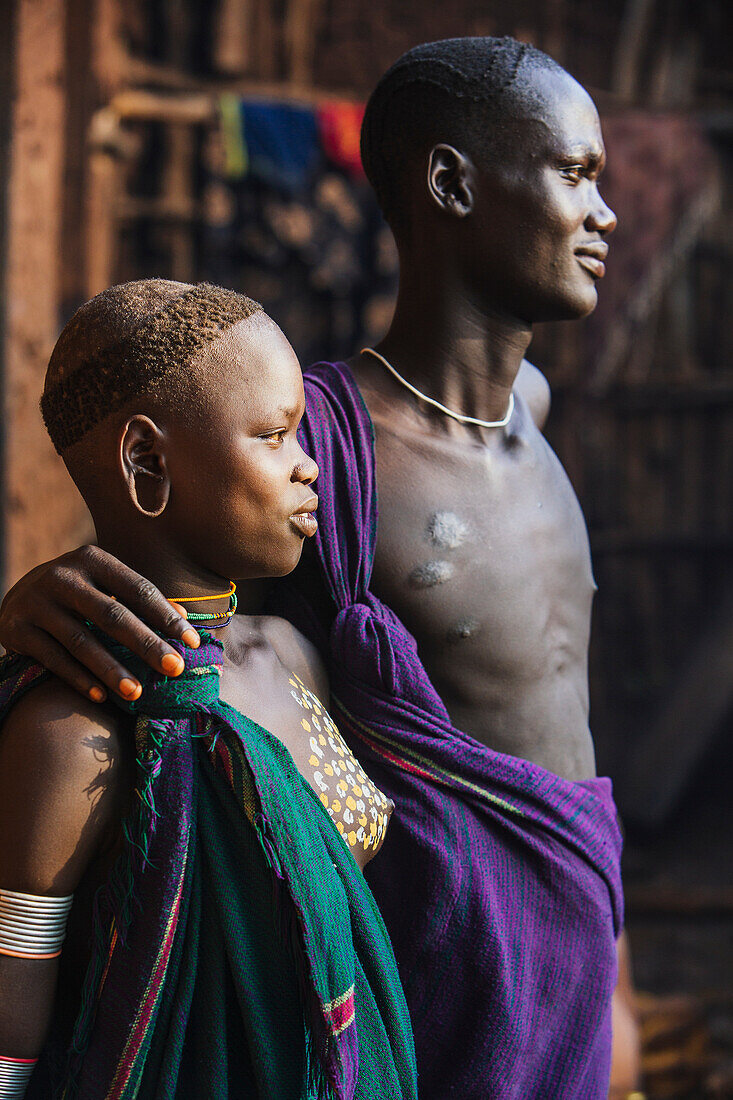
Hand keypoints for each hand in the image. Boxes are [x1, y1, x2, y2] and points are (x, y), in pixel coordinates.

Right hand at [0, 545, 199, 701]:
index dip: (166, 616)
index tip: (192, 643)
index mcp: (92, 559)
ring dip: (112, 670)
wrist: (16, 599)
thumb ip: (139, 599)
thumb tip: (183, 617)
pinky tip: (101, 697)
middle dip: (147, 644)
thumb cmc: (77, 595)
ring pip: (81, 641)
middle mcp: (63, 577)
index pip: (138, 588)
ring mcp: (37, 602)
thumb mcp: (105, 586)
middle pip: (113, 615)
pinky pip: (54, 659)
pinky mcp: (17, 629)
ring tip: (136, 693)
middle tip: (174, 669)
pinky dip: (79, 679)